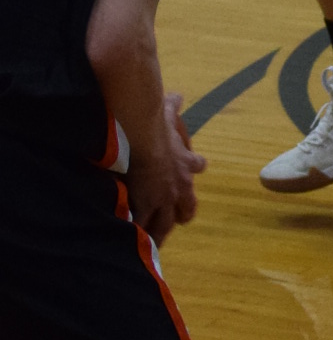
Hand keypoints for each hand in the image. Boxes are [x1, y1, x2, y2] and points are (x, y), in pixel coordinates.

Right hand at [127, 97, 205, 245]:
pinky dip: (137, 236)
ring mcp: (163, 200)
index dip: (194, 168)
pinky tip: (130, 244)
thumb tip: (177, 95)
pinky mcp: (145, 208)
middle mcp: (179, 186)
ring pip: (165, 224)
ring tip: (152, 244)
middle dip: (182, 214)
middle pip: (187, 207)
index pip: (196, 167)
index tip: (195, 168)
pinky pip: (141, 227)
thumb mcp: (166, 114)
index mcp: (185, 163)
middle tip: (178, 220)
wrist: (141, 139)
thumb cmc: (154, 125)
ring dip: (159, 232)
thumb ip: (171, 106)